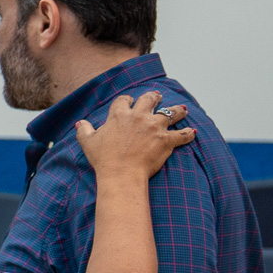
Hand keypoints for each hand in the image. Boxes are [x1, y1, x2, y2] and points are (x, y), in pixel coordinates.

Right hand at [78, 91, 195, 180]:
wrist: (121, 174)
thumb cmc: (104, 160)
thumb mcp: (88, 143)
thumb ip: (84, 130)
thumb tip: (80, 123)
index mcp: (120, 115)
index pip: (125, 100)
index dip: (127, 100)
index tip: (130, 102)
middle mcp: (139, 117)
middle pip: (150, 99)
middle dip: (154, 97)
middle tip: (158, 97)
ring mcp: (155, 127)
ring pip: (172, 112)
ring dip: (178, 110)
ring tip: (182, 109)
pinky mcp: (166, 140)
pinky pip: (182, 134)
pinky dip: (188, 134)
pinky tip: (192, 133)